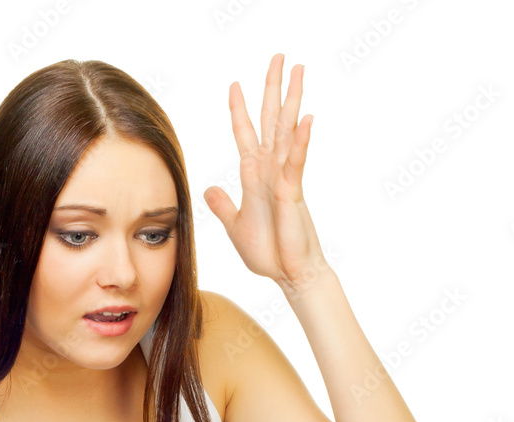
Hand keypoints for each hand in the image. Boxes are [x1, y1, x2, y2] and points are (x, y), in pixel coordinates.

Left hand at [204, 53, 327, 291]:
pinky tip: (304, 118)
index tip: (234, 84)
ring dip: (292, 100)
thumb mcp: (235, 225)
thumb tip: (209, 188)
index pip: (246, 135)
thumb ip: (223, 205)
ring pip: (287, 132)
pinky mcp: (293, 192)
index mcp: (254, 177)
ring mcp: (283, 179)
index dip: (240, 110)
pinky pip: (296, 162)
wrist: (287, 273)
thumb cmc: (268, 252)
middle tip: (280, 56)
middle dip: (273, 89)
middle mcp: (271, 171)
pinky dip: (300, 140)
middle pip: (271, 121)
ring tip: (299, 70)